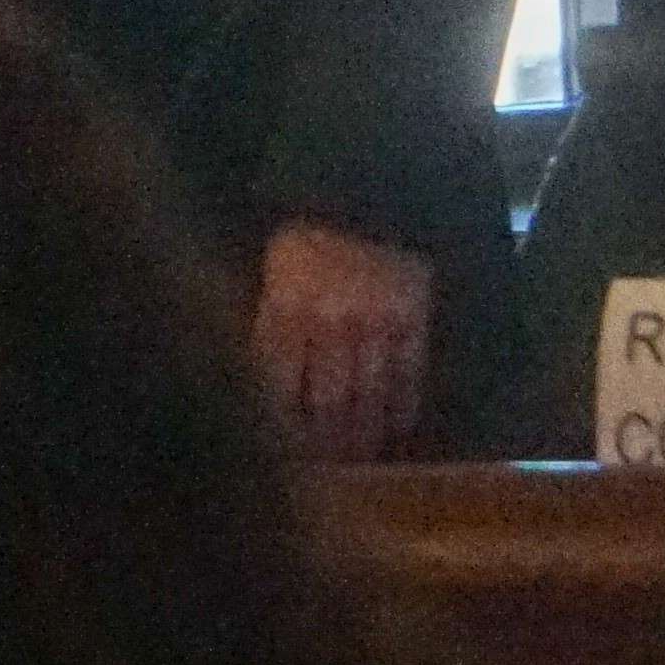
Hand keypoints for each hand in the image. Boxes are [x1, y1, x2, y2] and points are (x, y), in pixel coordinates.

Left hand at [256, 223, 430, 460]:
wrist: (366, 189)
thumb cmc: (306, 233)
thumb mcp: (270, 269)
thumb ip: (267, 322)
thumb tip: (252, 378)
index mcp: (287, 308)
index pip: (278, 384)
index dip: (278, 426)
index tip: (277, 457)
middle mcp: (331, 323)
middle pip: (325, 403)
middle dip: (322, 446)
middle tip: (322, 476)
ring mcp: (376, 324)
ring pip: (368, 398)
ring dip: (361, 438)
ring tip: (357, 464)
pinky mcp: (412, 320)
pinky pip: (409, 376)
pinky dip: (403, 409)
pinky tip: (396, 432)